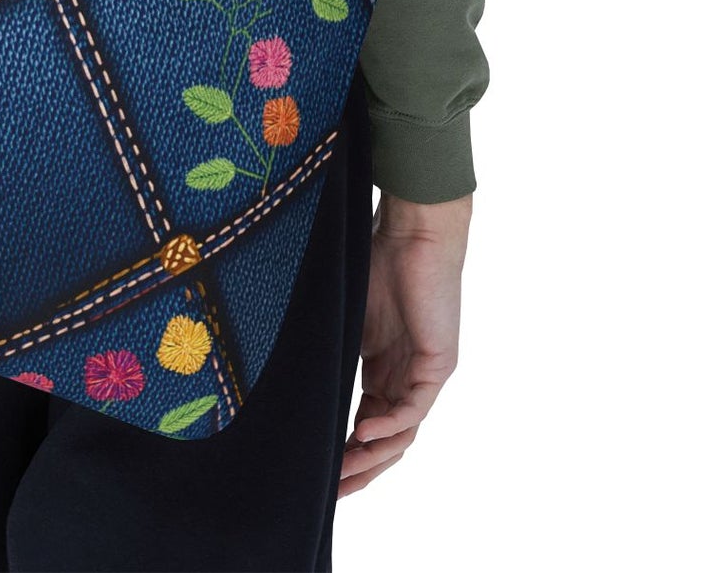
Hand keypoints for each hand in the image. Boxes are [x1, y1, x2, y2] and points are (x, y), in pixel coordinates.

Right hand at [338, 190, 469, 495]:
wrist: (411, 229)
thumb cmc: (376, 257)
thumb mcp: (343, 314)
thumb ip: (329, 347)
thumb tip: (285, 370)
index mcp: (383, 367)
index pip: (366, 423)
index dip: (345, 451)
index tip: (319, 473)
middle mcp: (404, 376)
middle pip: (386, 440)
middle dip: (359, 468)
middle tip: (330, 492)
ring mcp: (423, 373)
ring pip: (401, 433)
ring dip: (372, 456)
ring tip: (344, 473)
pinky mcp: (437, 363)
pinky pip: (414, 408)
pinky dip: (389, 425)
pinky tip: (362, 433)